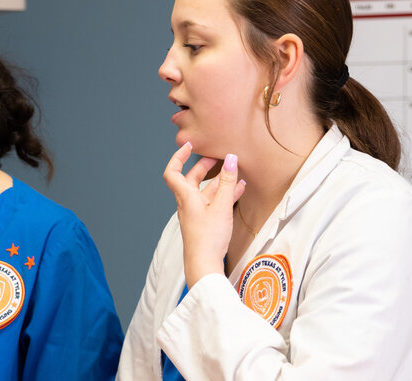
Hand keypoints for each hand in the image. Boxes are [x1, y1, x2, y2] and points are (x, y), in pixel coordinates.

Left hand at [163, 142, 245, 288]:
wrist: (205, 265)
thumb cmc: (208, 238)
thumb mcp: (221, 206)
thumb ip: (227, 182)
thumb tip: (231, 158)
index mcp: (185, 197)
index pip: (172, 172)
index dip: (179, 157)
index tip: (190, 146)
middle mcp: (187, 204)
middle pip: (192, 179)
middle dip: (205, 166)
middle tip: (218, 157)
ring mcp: (196, 214)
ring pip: (206, 191)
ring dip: (219, 180)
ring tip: (235, 171)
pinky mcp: (205, 223)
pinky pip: (213, 202)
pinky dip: (224, 194)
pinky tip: (239, 189)